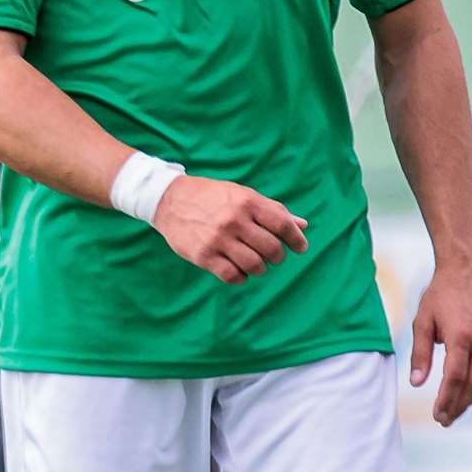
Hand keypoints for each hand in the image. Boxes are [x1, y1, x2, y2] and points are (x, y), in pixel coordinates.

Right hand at [152, 176, 309, 285]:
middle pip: (272, 249)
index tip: (299, 248)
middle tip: (272, 255)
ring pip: (255, 266)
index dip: (296, 239)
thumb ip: (271, 210)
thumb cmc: (211, 197)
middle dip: (277, 256)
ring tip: (254, 262)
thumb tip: (302, 226)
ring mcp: (217, 239)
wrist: (168, 199)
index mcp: (246, 202)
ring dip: (260, 268)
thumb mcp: (241, 195)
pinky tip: (238, 269)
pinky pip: (233, 276)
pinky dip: (241, 277)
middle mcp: (233, 220)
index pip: (282, 224)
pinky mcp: (203, 255)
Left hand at [410, 263, 471, 426]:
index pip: (455, 378)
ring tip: (456, 409)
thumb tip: (416, 383)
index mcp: (461, 336)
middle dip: (459, 405)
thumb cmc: (439, 295)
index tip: (438, 415)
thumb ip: (420, 353)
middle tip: (445, 419)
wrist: (466, 272)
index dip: (447, 400)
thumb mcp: (422, 321)